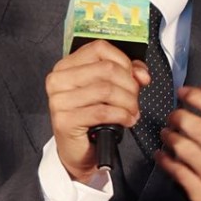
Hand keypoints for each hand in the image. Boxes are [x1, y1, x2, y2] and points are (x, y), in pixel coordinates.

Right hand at [47, 41, 151, 181]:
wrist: (78, 151)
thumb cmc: (91, 119)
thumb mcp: (108, 91)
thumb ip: (125, 74)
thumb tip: (141, 73)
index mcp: (66, 67)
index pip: (99, 48)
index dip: (124, 61)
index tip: (135, 77)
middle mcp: (58, 80)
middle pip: (106, 69)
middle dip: (129, 86)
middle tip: (134, 100)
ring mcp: (59, 100)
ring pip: (106, 90)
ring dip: (128, 103)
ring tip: (132, 112)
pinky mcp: (64, 120)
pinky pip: (103, 111)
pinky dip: (121, 116)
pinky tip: (126, 120)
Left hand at [155, 85, 200, 200]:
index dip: (199, 98)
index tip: (184, 92)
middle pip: (200, 128)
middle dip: (179, 117)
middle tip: (172, 117)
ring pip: (185, 149)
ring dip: (170, 138)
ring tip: (166, 135)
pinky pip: (177, 172)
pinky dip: (164, 160)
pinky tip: (161, 155)